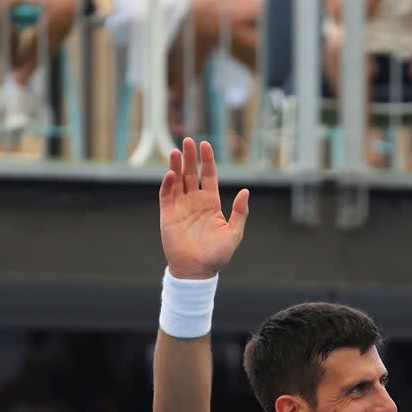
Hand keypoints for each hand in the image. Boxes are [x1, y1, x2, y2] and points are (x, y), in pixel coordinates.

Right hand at [158, 138, 249, 279]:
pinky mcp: (168, 215)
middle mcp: (195, 202)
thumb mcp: (234, 233)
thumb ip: (240, 212)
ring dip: (176, 165)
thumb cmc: (217, 255)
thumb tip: (245, 191)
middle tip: (188, 140)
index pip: (208, 176)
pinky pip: (166, 196)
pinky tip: (171, 173)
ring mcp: (180, 207)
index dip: (207, 160)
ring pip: (177, 181)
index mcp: (211, 204)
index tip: (206, 144)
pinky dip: (168, 184)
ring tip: (177, 150)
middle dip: (190, 157)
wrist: (198, 271)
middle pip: (191, 174)